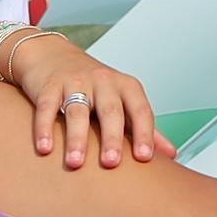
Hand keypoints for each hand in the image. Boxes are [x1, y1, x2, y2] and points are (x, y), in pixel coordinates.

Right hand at [0, 31, 162, 168]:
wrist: (51, 54)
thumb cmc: (92, 84)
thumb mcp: (121, 101)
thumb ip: (144, 127)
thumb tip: (172, 154)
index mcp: (125, 86)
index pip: (140, 110)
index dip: (144, 134)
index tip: (144, 158)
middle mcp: (103, 81)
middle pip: (110, 111)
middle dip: (111, 138)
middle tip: (111, 163)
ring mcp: (75, 81)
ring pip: (78, 110)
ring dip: (76, 138)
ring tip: (75, 163)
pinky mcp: (49, 85)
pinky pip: (47, 107)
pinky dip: (45, 128)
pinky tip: (45, 148)